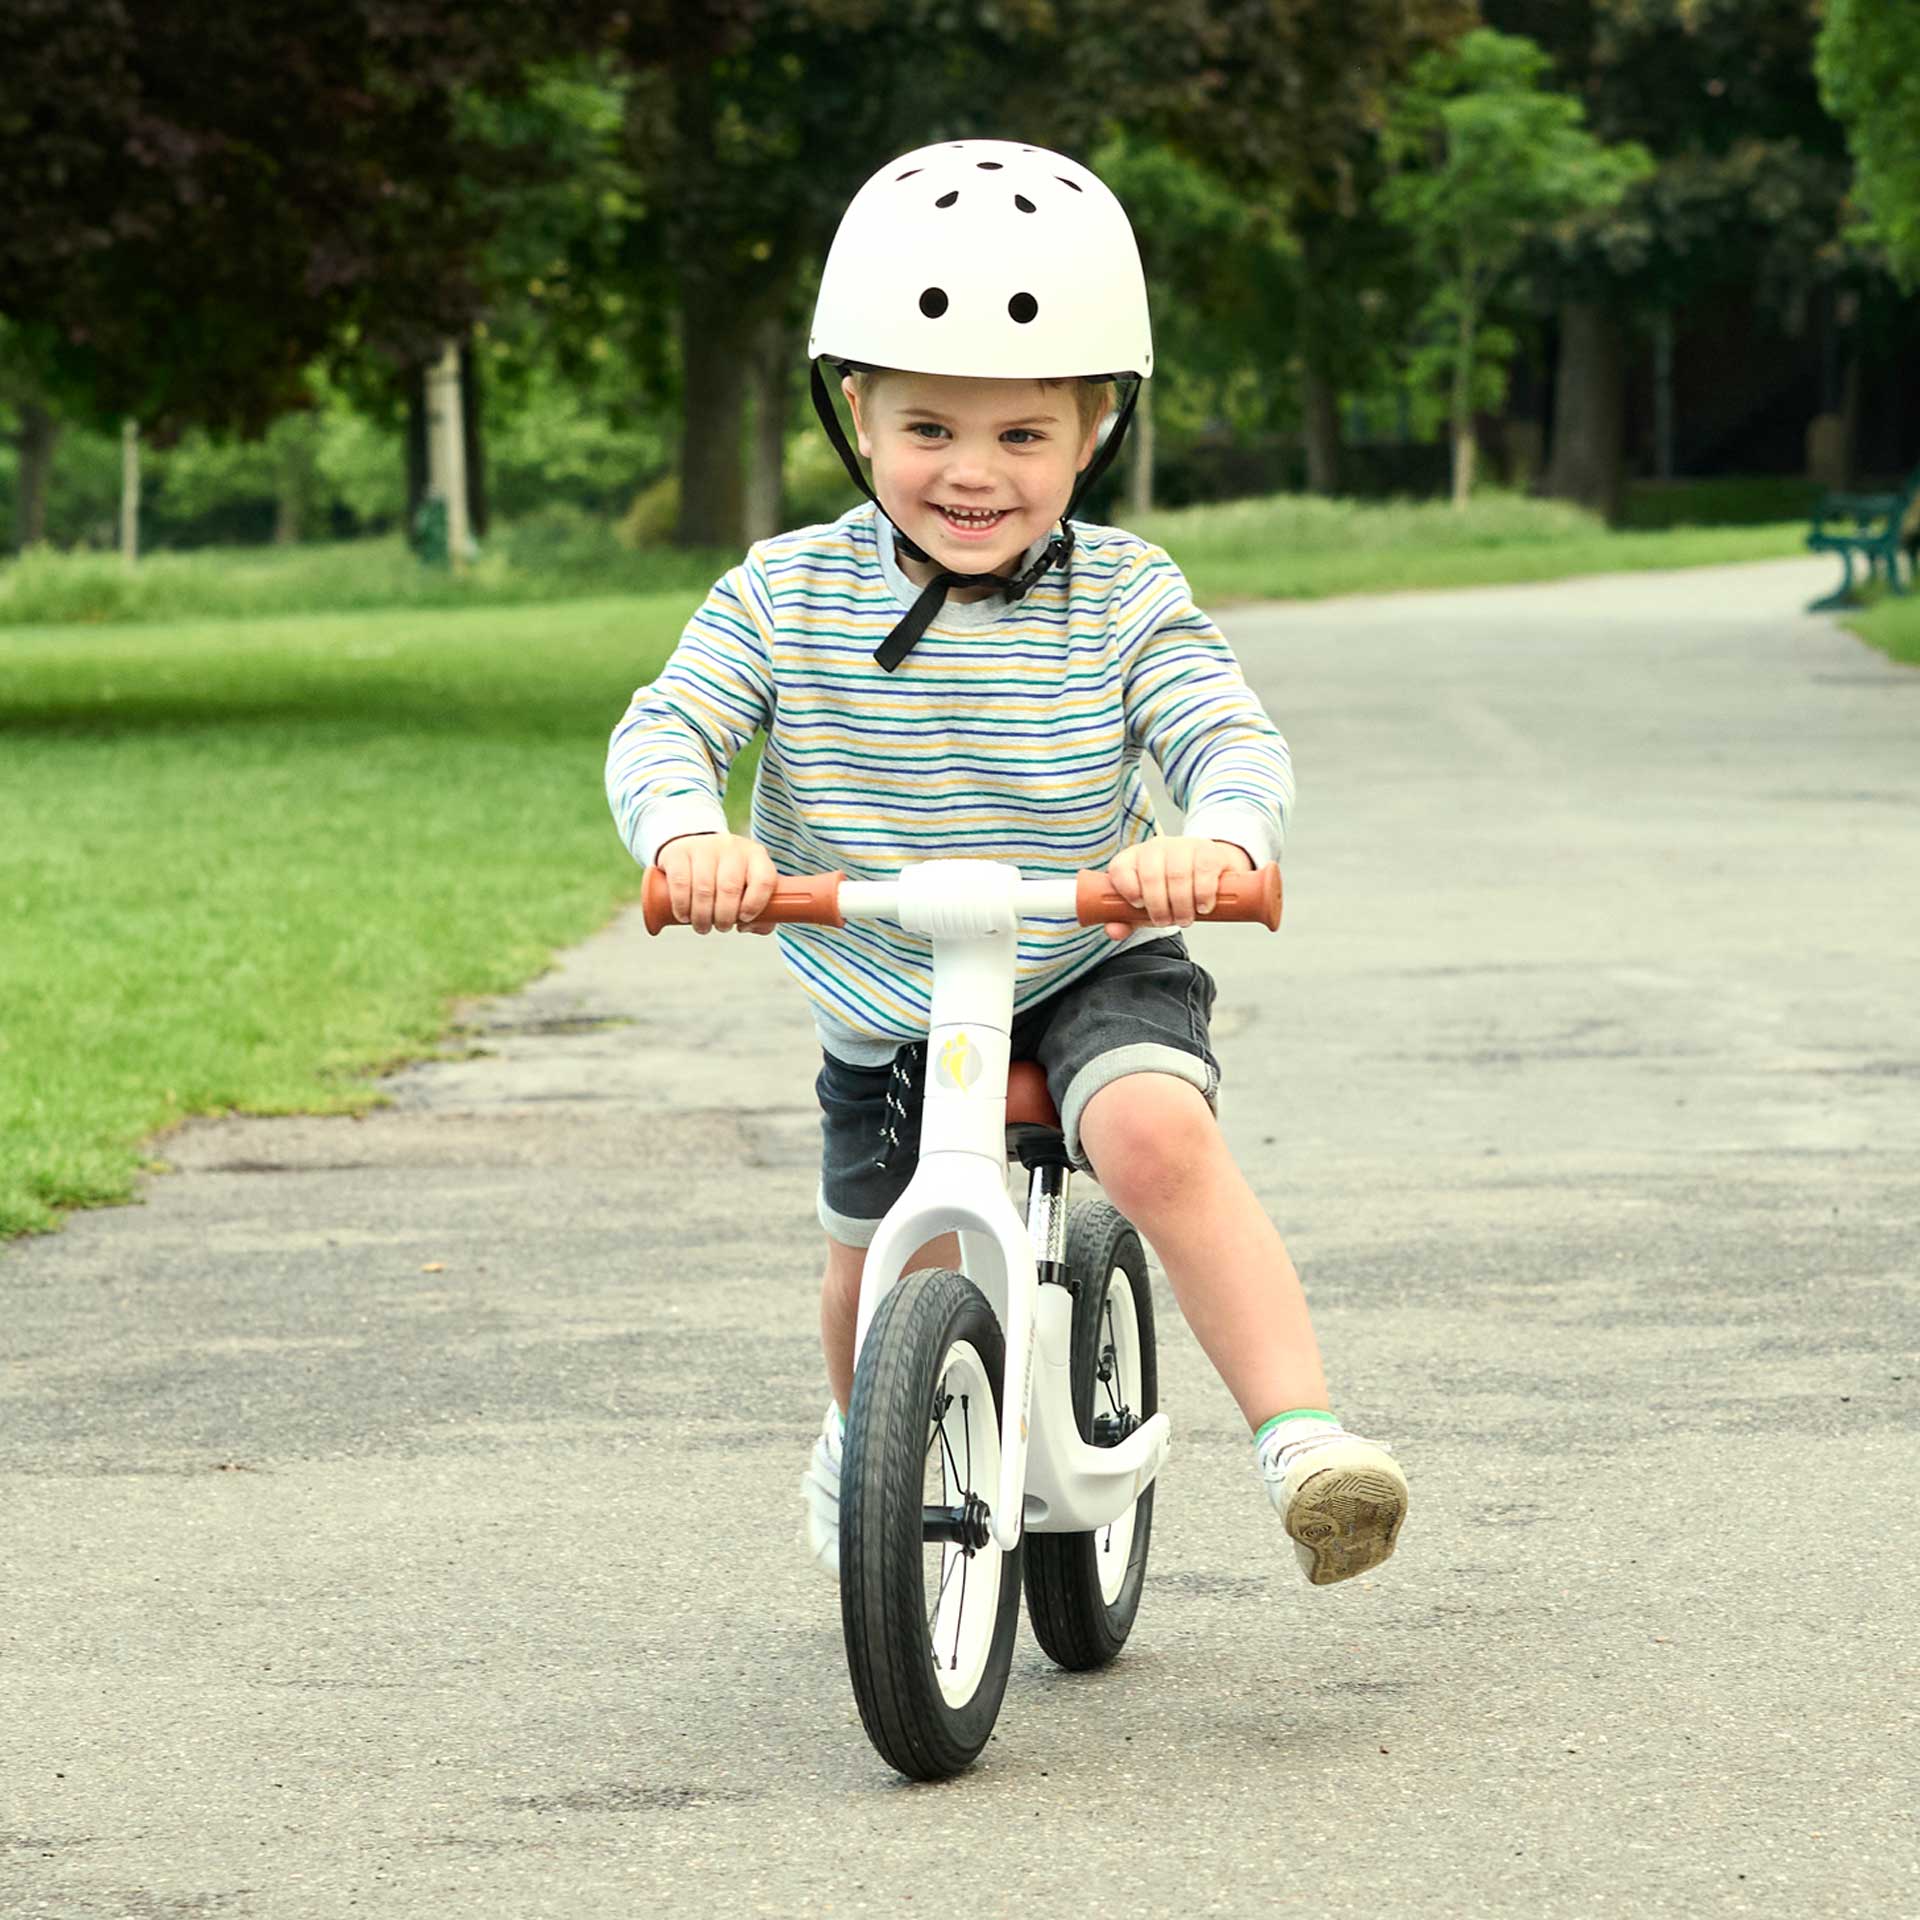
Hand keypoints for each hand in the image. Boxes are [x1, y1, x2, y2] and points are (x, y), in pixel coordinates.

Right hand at [653, 832, 778, 933]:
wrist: (694, 848)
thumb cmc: (726, 875)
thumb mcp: (749, 887)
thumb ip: (761, 913)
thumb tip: (747, 926)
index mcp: (756, 856)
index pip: (764, 880)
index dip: (755, 905)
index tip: (744, 919)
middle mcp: (731, 847)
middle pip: (730, 888)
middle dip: (724, 917)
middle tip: (721, 927)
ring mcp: (704, 847)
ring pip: (704, 888)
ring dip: (702, 916)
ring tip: (702, 926)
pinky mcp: (678, 852)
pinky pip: (680, 883)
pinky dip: (682, 905)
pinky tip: (684, 915)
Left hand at [1103, 837, 1254, 940]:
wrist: (1207, 871)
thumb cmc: (1171, 889)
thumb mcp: (1147, 906)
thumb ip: (1126, 919)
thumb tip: (1114, 931)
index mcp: (1134, 858)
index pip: (1120, 868)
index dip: (1127, 890)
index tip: (1138, 906)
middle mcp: (1156, 848)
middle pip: (1151, 876)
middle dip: (1158, 907)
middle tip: (1166, 922)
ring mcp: (1183, 846)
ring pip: (1177, 875)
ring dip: (1181, 905)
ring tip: (1185, 918)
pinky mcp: (1208, 850)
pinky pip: (1203, 871)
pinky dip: (1202, 894)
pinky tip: (1202, 906)